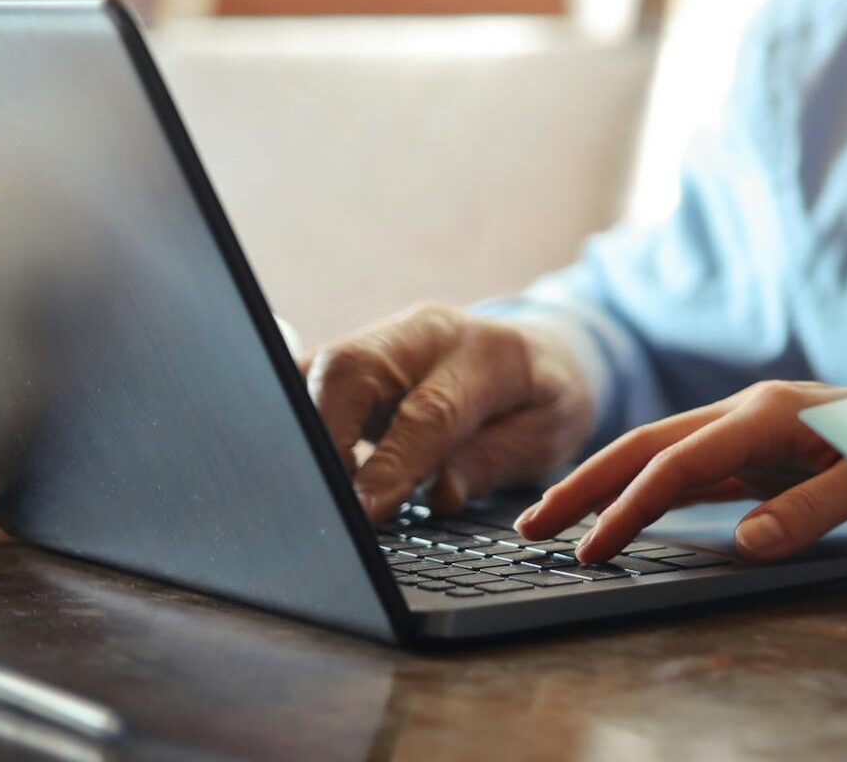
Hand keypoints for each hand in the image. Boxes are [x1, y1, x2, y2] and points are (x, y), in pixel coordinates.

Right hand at [302, 303, 595, 523]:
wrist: (540, 353)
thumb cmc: (544, 400)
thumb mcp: (548, 436)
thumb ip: (494, 461)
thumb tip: (441, 493)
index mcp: (489, 352)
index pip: (428, 411)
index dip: (391, 465)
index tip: (364, 513)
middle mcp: (427, 333)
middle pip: (352, 370)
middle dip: (325, 437)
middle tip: (325, 500)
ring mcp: (385, 337)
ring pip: (318, 370)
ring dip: (304, 430)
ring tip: (313, 488)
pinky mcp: (354, 354)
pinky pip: (308, 378)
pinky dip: (297, 420)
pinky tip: (303, 463)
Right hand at [512, 380, 846, 564]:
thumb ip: (811, 510)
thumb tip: (744, 542)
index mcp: (770, 413)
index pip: (679, 463)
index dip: (629, 507)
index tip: (591, 549)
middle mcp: (752, 412)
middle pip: (650, 445)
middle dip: (587, 483)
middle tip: (530, 526)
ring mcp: (755, 430)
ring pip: (665, 455)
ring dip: (611, 485)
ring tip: (558, 521)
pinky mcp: (765, 450)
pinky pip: (694, 471)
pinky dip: (651, 490)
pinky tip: (627, 512)